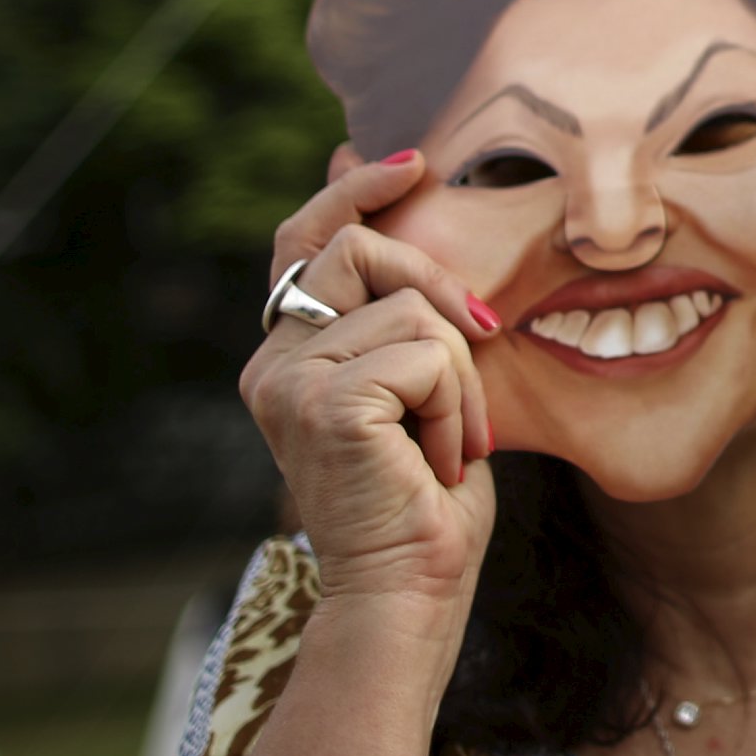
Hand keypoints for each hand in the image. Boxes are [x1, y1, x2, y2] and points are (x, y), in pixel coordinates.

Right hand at [242, 153, 502, 611]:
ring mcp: (288, 381)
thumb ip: (406, 314)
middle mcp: (272, 362)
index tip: (413, 163)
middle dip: (441, 288)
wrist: (411, 591)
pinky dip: (455, 408)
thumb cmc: (427, 500)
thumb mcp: (420, 386)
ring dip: (460, 379)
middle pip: (363, 251)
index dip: (353, 191)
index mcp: (289, 355)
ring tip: (447, 442)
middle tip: (483, 344)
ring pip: (410, 310)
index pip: (306, 240)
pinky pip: (425, 356)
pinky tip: (436, 461)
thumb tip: (410, 221)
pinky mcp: (324, 404)